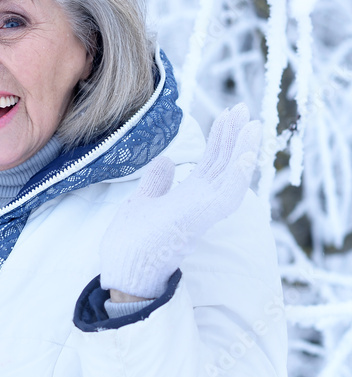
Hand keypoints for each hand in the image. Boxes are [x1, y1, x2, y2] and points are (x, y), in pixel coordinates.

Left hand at [99, 103, 260, 298]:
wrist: (123, 267)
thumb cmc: (132, 242)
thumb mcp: (143, 202)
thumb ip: (157, 183)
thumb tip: (166, 159)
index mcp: (189, 197)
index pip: (211, 163)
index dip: (221, 139)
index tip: (227, 114)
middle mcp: (200, 202)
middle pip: (224, 164)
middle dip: (234, 136)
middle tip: (242, 108)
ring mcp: (203, 211)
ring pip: (231, 176)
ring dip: (243, 150)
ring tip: (252, 124)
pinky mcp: (201, 219)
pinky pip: (227, 195)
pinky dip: (238, 175)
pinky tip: (245, 154)